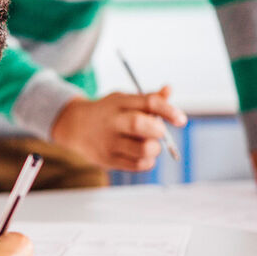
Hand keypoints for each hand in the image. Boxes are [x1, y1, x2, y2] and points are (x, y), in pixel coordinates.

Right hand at [51, 87, 186, 170]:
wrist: (74, 127)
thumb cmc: (107, 112)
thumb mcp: (123, 99)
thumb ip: (148, 98)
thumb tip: (169, 90)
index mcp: (119, 102)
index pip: (148, 103)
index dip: (168, 110)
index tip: (181, 120)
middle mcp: (112, 121)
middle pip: (140, 125)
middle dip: (158, 130)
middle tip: (159, 132)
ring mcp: (109, 142)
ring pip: (142, 150)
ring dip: (154, 149)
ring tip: (150, 144)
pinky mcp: (108, 160)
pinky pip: (137, 165)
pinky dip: (147, 161)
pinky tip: (142, 154)